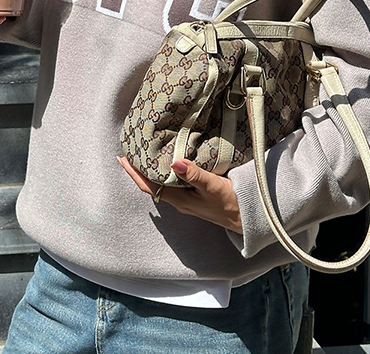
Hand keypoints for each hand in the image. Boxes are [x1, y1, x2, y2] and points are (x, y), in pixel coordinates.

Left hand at [117, 156, 241, 233]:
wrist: (247, 217)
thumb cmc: (231, 202)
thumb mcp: (213, 186)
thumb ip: (195, 175)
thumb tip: (174, 163)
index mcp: (179, 199)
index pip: (149, 186)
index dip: (134, 173)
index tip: (122, 159)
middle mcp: (179, 201)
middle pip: (152, 185)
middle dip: (139, 170)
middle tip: (130, 152)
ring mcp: (187, 200)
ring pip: (162, 184)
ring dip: (151, 171)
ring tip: (144, 155)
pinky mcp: (194, 197)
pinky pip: (173, 184)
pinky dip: (165, 172)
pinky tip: (169, 164)